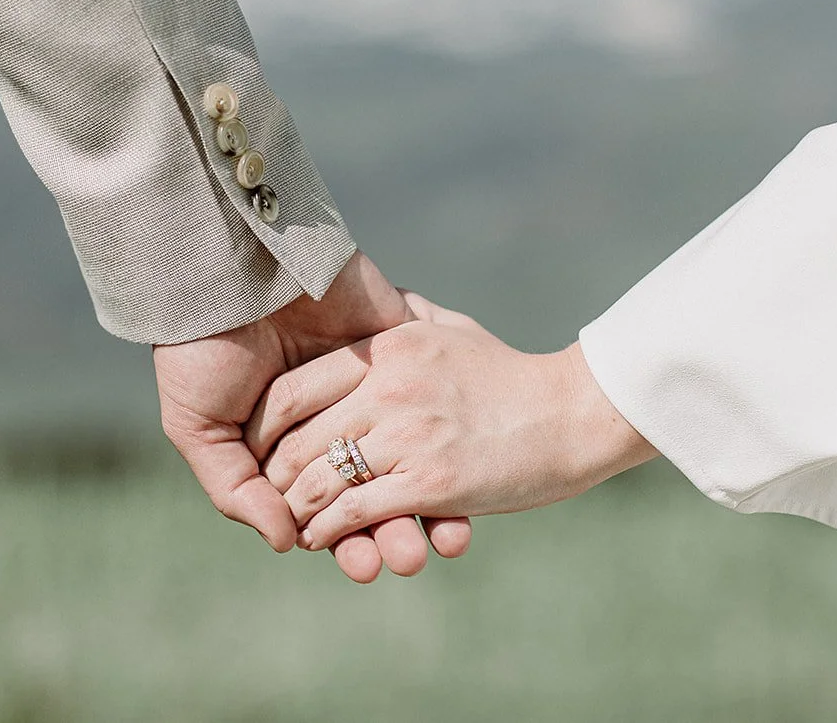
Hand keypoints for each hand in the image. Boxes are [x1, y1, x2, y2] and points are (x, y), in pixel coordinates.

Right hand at [153, 254, 471, 581]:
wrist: (228, 267)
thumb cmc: (200, 348)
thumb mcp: (198, 426)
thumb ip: (238, 490)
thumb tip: (286, 542)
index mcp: (285, 441)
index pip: (328, 504)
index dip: (347, 538)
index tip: (367, 566)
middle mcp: (333, 417)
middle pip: (375, 488)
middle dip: (394, 530)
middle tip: (409, 560)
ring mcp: (369, 382)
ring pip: (410, 453)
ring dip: (429, 498)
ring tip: (444, 536)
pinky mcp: (398, 345)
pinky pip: (431, 398)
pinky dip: (448, 436)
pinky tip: (466, 472)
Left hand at [253, 293, 656, 553]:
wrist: (573, 413)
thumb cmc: (510, 375)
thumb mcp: (450, 329)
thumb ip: (406, 314)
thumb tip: (379, 299)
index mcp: (388, 348)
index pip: (294, 390)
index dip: (265, 425)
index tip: (263, 445)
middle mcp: (390, 388)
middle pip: (297, 439)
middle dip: (275, 475)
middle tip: (271, 492)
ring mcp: (409, 435)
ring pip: (319, 480)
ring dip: (297, 509)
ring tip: (294, 520)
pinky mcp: (431, 481)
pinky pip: (355, 512)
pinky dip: (329, 530)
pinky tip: (323, 538)